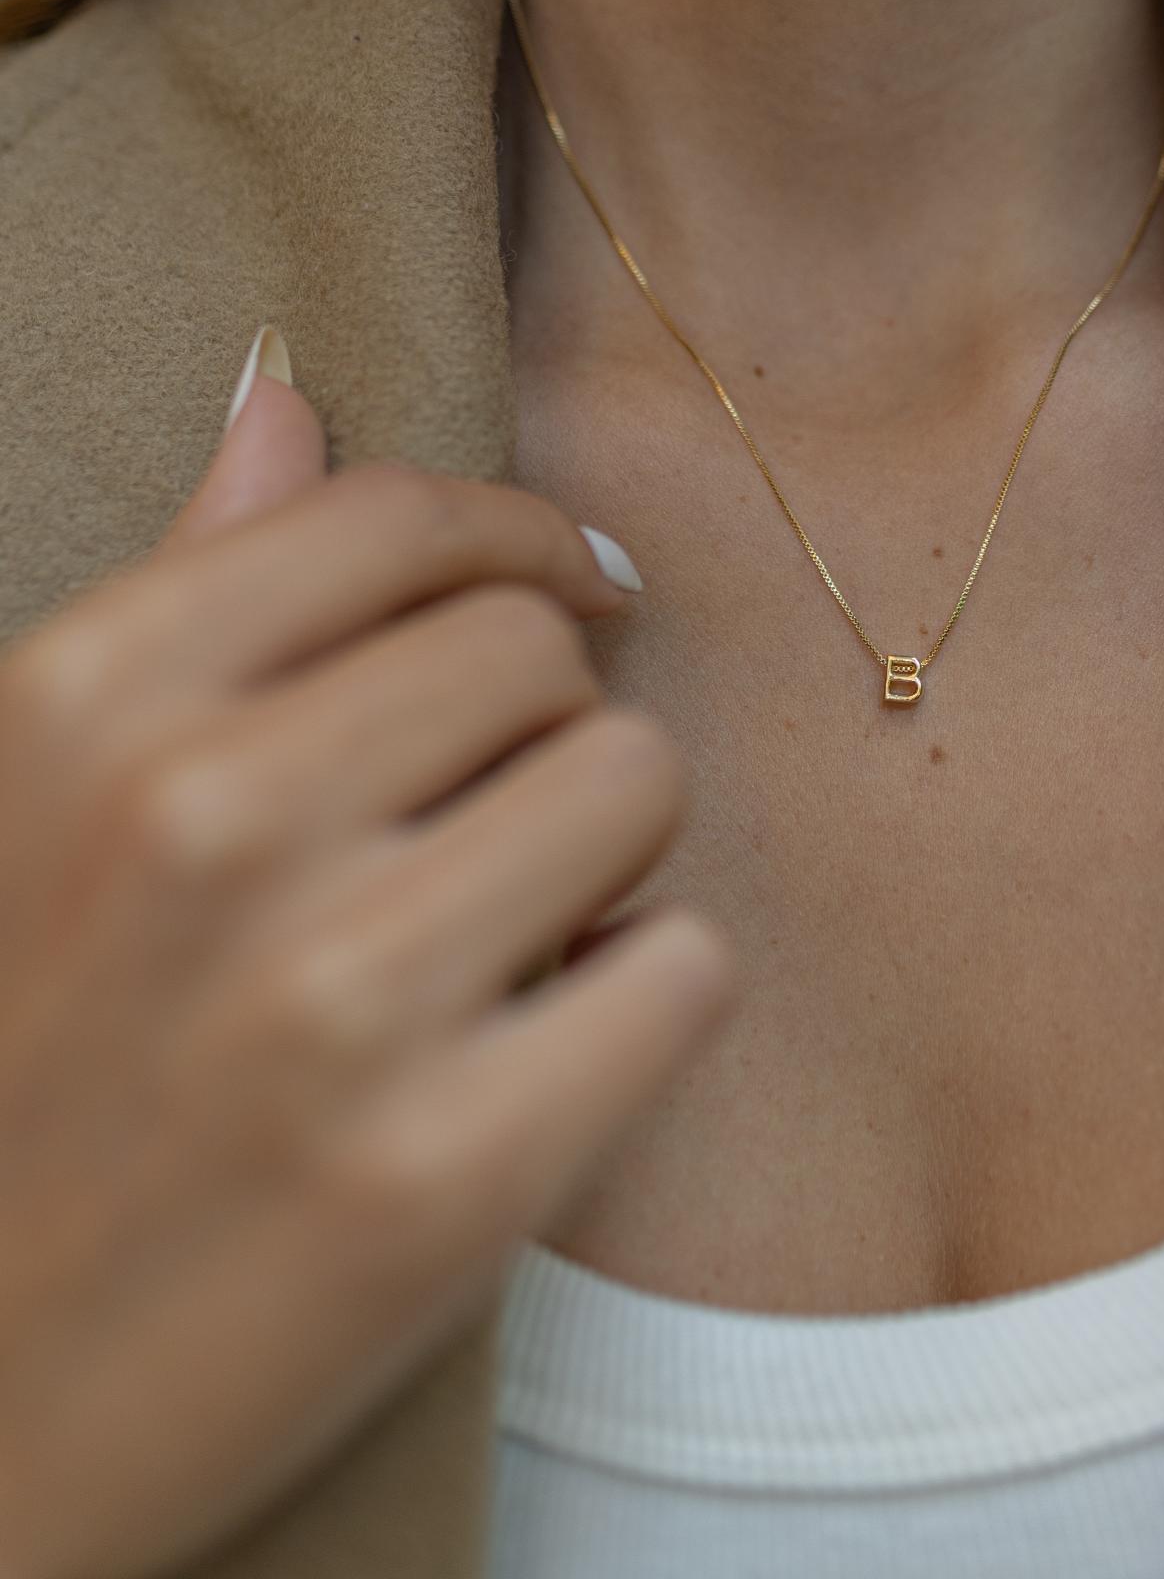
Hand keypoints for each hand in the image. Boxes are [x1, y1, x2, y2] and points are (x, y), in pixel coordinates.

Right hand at [0, 331, 731, 1578]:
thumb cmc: (13, 1073)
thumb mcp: (27, 798)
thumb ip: (178, 592)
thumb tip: (287, 401)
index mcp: (89, 703)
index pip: (397, 519)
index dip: (518, 535)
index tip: (569, 585)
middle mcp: (207, 820)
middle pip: (537, 647)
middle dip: (540, 724)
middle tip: (482, 826)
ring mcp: (331, 1000)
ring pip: (635, 780)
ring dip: (602, 853)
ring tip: (502, 935)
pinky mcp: (450, 1178)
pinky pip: (682, 968)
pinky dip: (636, 1002)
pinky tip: (540, 1048)